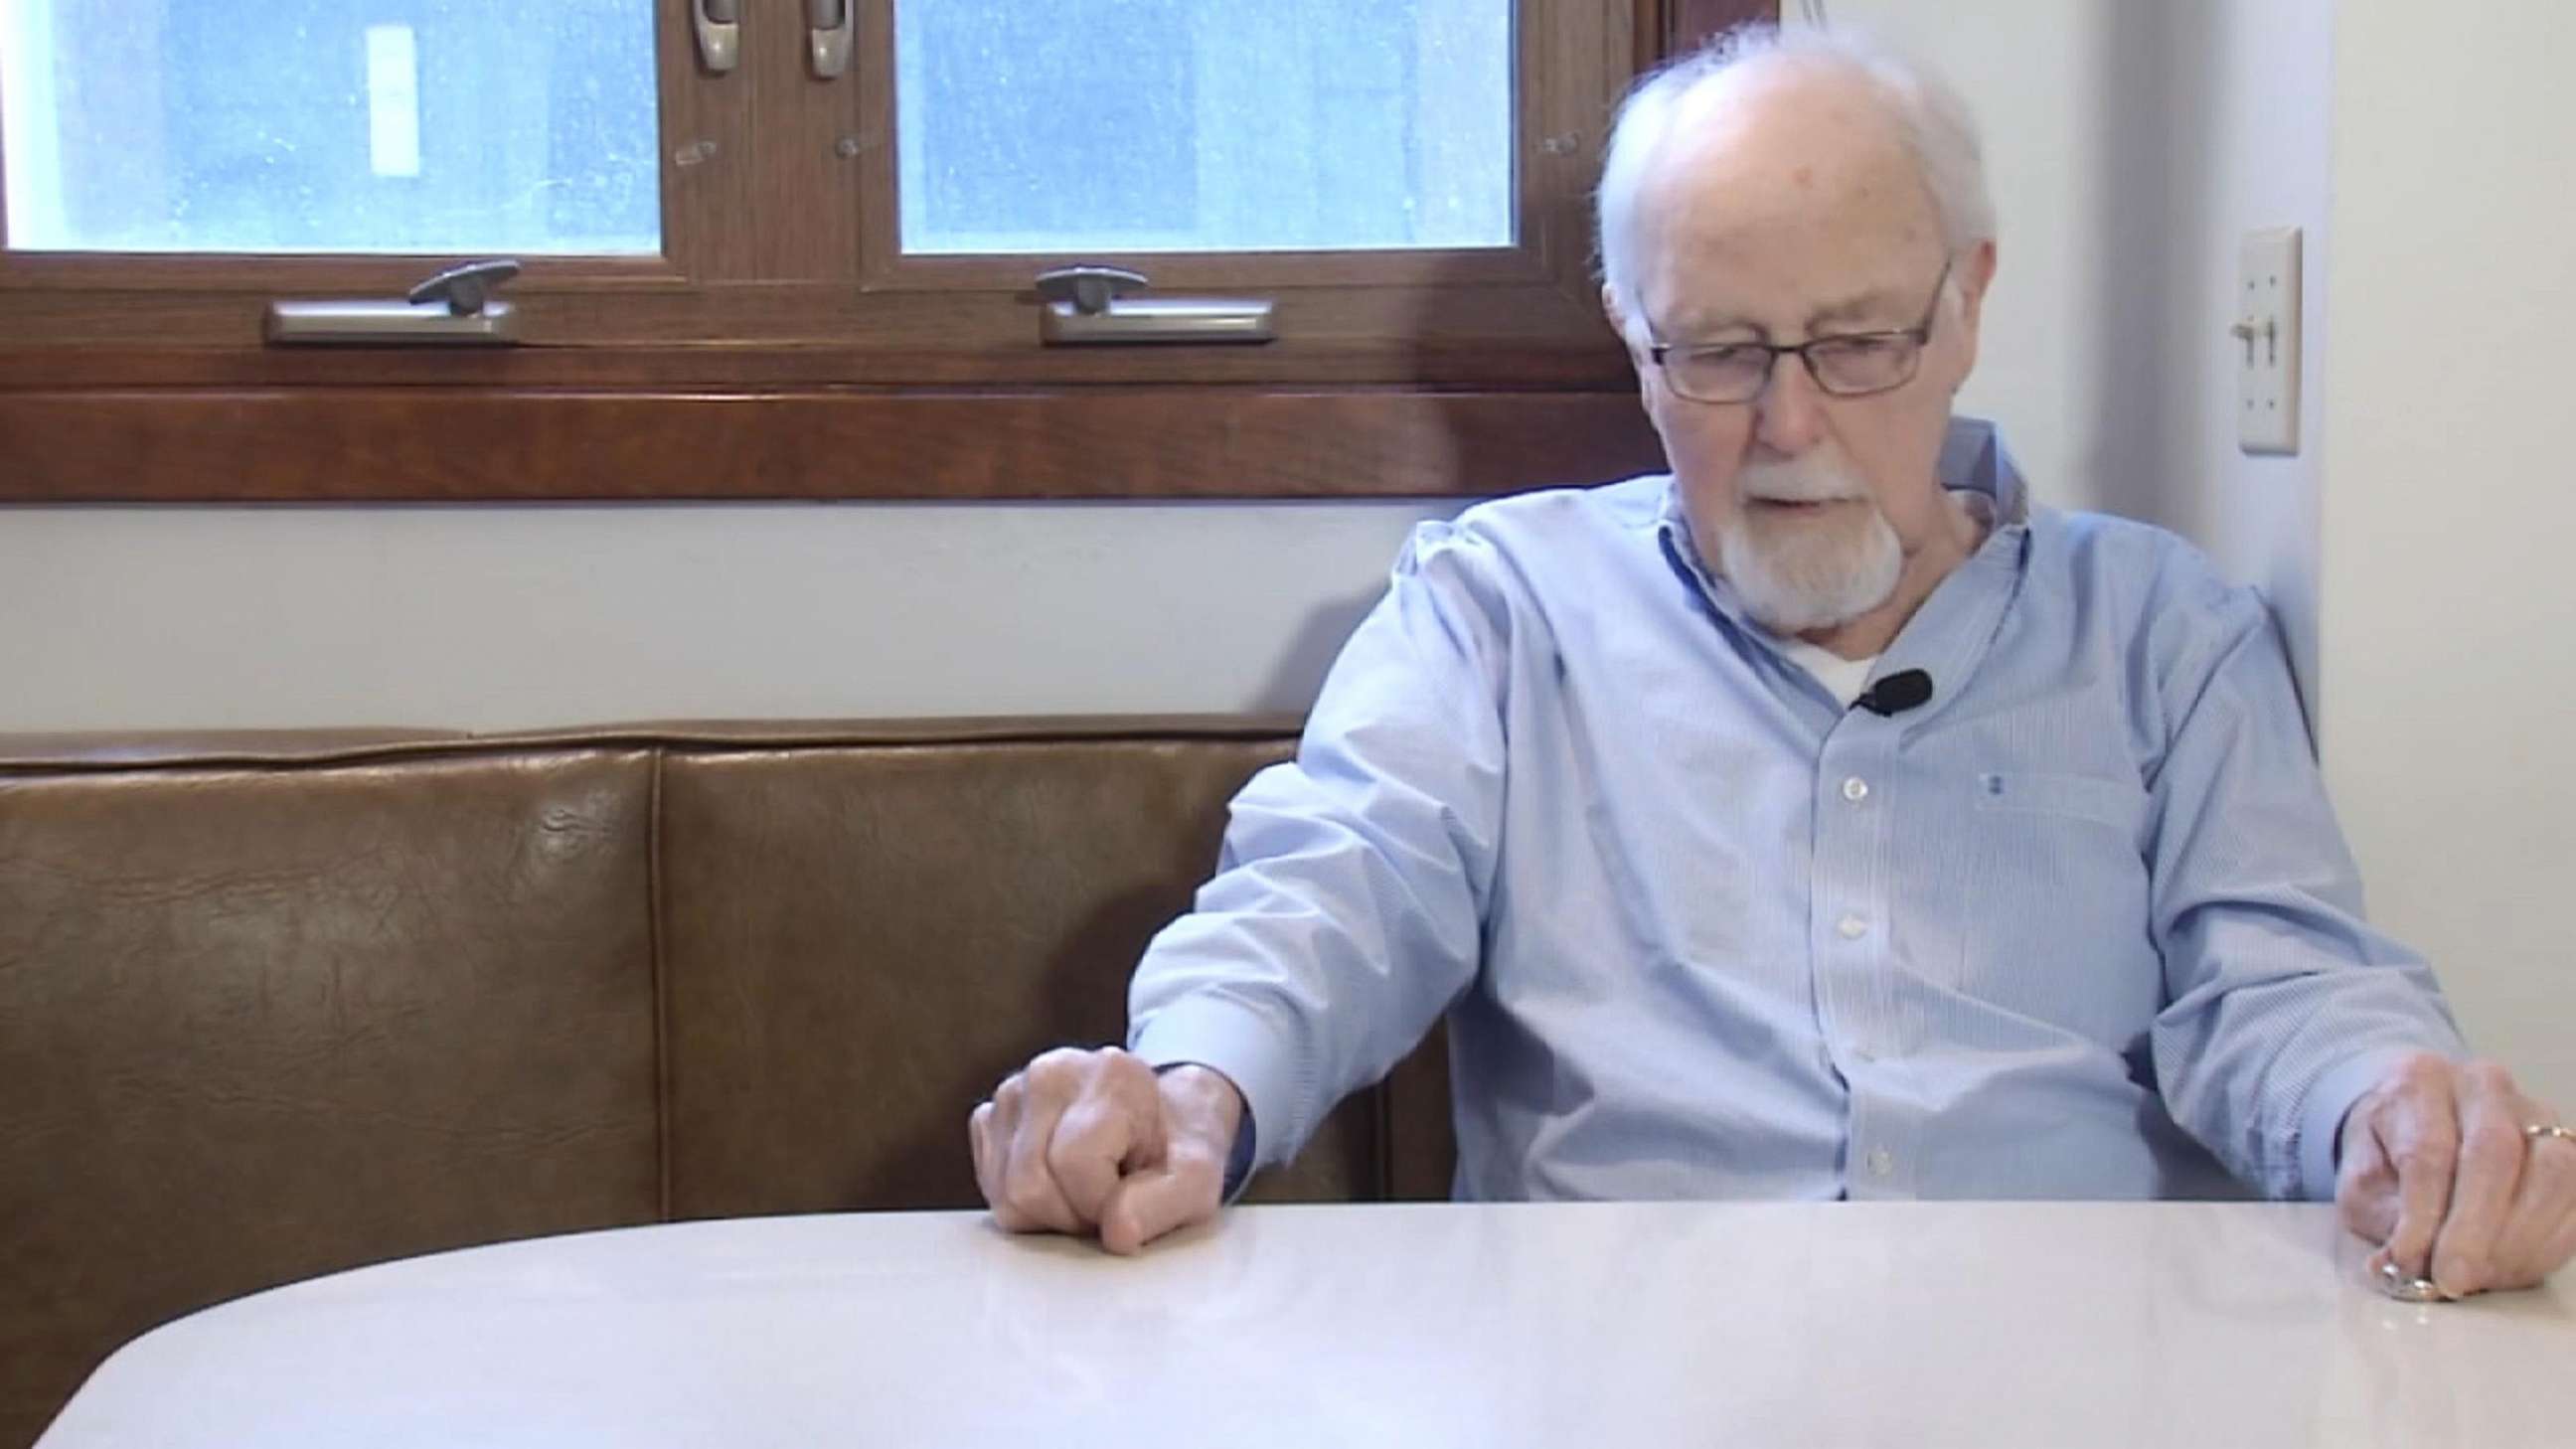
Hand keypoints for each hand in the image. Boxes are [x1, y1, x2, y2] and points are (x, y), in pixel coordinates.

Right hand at [968, 1047, 1244, 1254]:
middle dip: (1072, 1214)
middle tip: (1107, 1199)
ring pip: (1006, 1193)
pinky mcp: (989, 1117)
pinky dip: (1025, 1204)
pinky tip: (1059, 1184)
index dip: (1100, 1204)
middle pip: (1029, 1185)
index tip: (1129, 1196)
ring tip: (1086, 1190)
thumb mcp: (1198, 1180)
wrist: (1164, 1119)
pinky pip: (991, 1189)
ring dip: (1049, 1214)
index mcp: (1110, 1075)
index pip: (1073, 1164)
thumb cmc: (1178, 1150)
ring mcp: (1013, 1092)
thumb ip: (1166, 1204)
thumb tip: (1116, 1231)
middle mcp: (1052, 1072)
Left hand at [2336, 1053, 2575, 1296]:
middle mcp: (2484, 1086)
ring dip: (2519, 1238)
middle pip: (2494, 1153)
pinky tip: (2514, 1269)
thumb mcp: (2363, 1181)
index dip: (2422, 1214)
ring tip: (2483, 1278)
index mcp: (2420, 1081)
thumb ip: (2382, 1219)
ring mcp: (2537, 1113)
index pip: (2428, 1150)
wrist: (2422, 1120)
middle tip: (2454, 1278)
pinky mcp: (2571, 1146)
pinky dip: (2549, 1243)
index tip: (2411, 1262)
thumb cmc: (2388, 1152)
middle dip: (2475, 1227)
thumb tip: (2402, 1265)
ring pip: (2551, 1171)